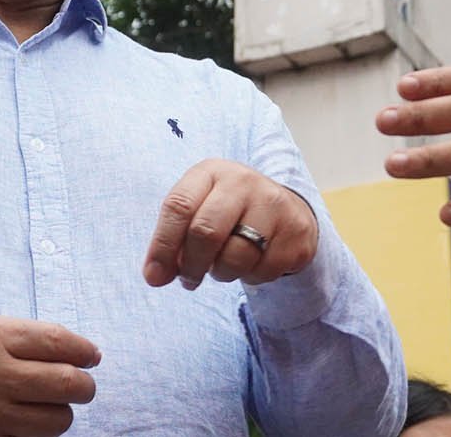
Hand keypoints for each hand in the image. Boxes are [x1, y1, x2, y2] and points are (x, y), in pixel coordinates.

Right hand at [0, 316, 99, 436]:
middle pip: (66, 383)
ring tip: (55, 405)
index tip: (93, 356)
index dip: (85, 351)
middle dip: (85, 386)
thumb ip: (32, 337)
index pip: (59, 343)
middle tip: (83, 385)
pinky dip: (39, 431)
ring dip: (64, 413)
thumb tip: (81, 351)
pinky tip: (32, 419)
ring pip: (56, 419)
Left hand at [142, 158, 319, 289]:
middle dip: (191, 266)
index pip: (179, 206)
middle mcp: (245, 181)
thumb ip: (174, 238)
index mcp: (212, 171)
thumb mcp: (199, 209)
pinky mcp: (296, 232)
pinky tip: (253, 262)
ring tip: (224, 265)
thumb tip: (156, 276)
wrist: (284, 209)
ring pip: (234, 258)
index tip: (154, 277)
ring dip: (221, 273)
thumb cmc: (228, 212)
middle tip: (188, 280)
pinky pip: (262, 272)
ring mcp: (275, 205)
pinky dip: (251, 277)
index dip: (162, 246)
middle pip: (206, 232)